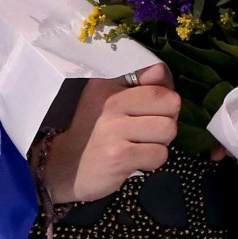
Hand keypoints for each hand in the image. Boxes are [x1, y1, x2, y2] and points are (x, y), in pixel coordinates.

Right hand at [41, 64, 179, 203]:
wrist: (66, 166)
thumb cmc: (94, 131)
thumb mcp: (106, 98)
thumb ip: (136, 86)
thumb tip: (168, 83)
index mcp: (109, 82)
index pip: (158, 72)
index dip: (165, 89)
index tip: (154, 104)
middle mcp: (111, 101)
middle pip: (171, 101)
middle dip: (168, 118)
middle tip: (149, 128)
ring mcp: (115, 129)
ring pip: (168, 129)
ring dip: (161, 141)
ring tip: (142, 143)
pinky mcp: (120, 156)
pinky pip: (160, 154)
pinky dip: (153, 160)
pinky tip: (135, 159)